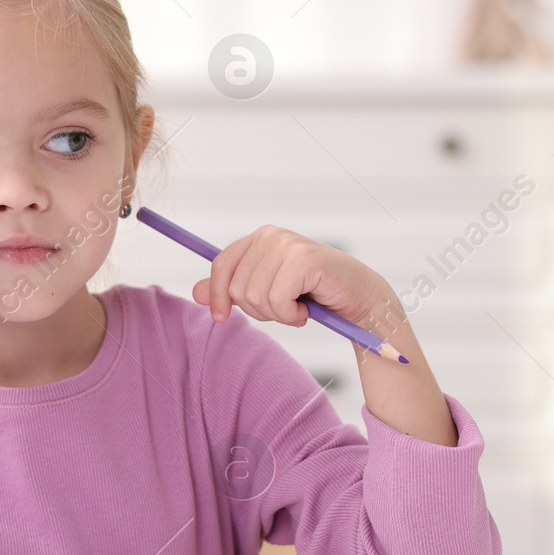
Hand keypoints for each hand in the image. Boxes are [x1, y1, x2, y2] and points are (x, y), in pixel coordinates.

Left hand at [191, 225, 392, 329]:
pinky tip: (306, 310)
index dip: (217, 296)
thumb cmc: (313, 293)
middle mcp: (270, 236)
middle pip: (237, 288)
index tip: (221, 318)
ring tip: (297, 308)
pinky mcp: (303, 259)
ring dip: (277, 315)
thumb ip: (232, 289)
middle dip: (259, 310)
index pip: (221, 266)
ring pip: (254, 297)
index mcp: (258, 239)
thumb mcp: (266, 291)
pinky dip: (290, 316)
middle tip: (284, 309)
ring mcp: (287, 245)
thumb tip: (196, 293)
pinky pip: (277, 300)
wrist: (357, 298)